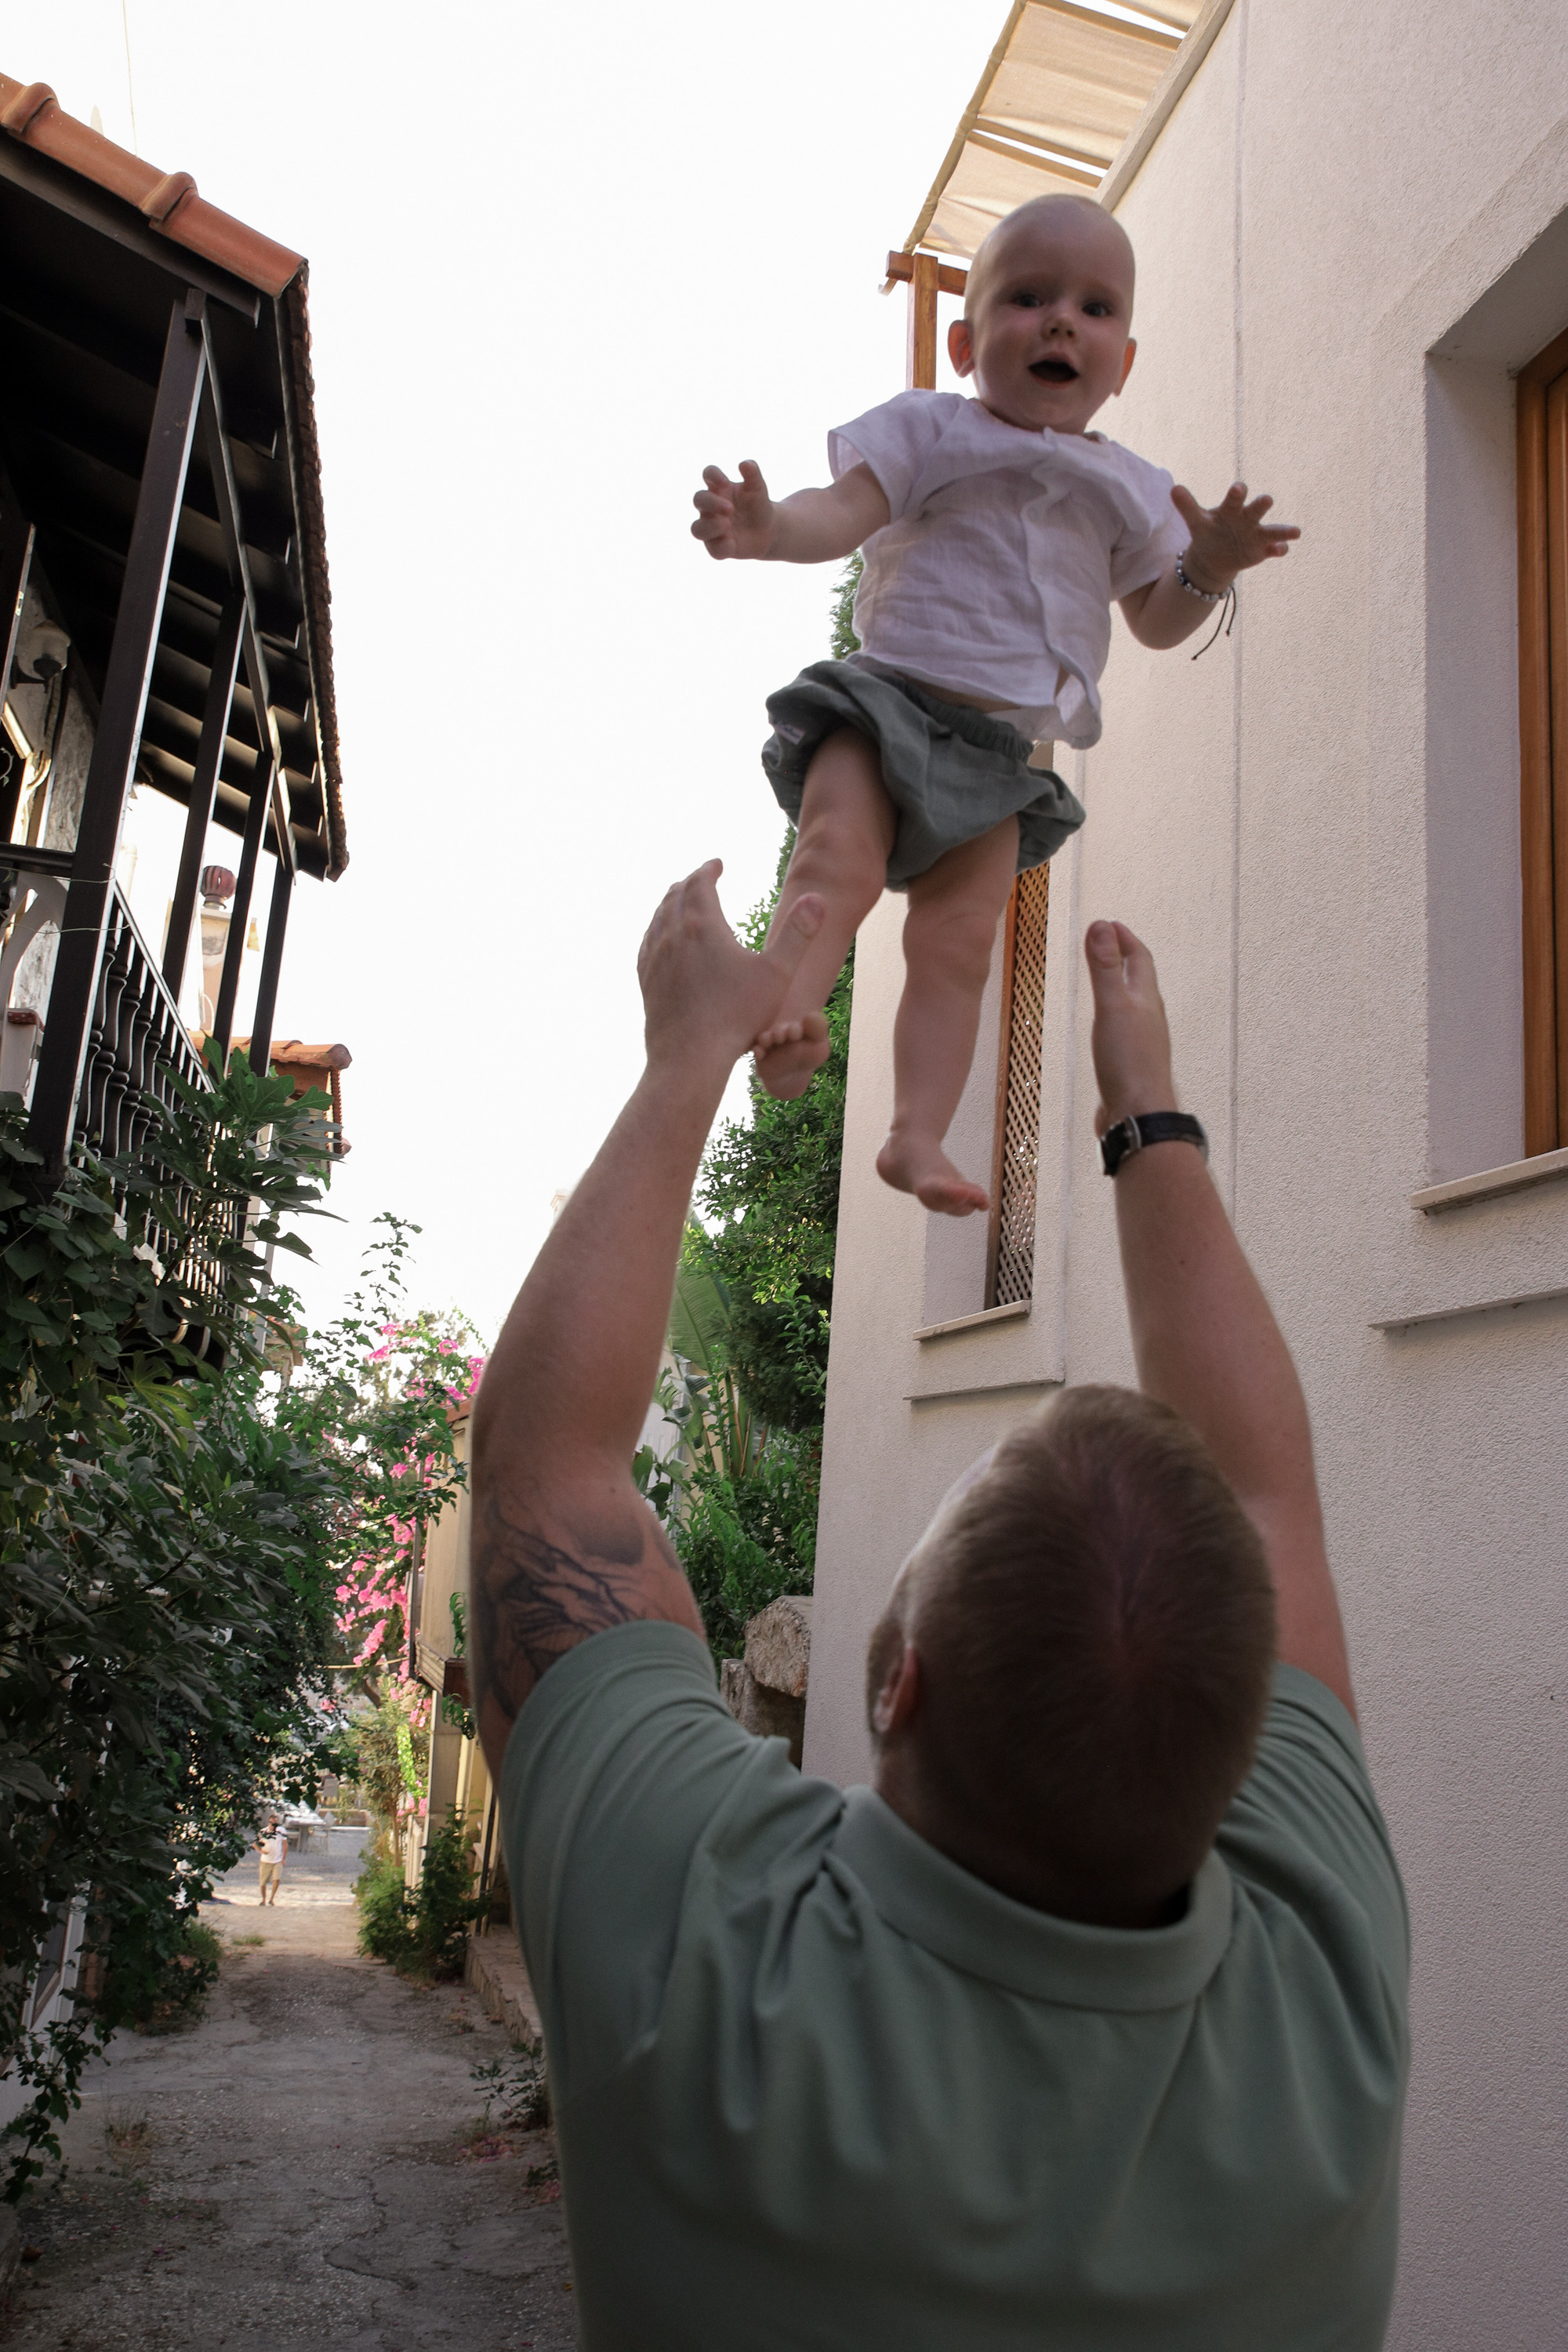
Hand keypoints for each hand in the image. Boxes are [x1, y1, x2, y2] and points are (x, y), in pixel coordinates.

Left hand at [638, 860, 823, 1076]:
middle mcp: (672, 935)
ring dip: (672, 902)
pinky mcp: (646, 979)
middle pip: (675, 894)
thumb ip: (798, 935)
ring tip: (683, 900)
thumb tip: (817, 898)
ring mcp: (654, 958)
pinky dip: (658, 927)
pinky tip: (664, 937)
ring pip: (658, 916)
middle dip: (690, 881)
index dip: (709, 869)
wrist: (690, 1057)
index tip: (718, 864)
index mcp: (702, 926)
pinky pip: (648, 941)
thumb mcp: (777, 974)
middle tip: (702, 877)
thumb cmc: (737, 1017)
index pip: (700, 882)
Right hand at [690, 460, 777, 559]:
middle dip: (712, 503)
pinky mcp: (718, 547)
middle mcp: (710, 508)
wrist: (770, 531)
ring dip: (710, 526)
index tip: (725, 482)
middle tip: (730, 508)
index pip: (708, 474)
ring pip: (697, 529)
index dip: (713, 475)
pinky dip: (721, 546)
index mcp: (718, 488)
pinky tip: (732, 541)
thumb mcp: (758, 489)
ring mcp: (711, 528)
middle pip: (698, 500)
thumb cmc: (758, 506)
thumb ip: (753, 475)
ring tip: (728, 524)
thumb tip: (745, 464)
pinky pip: (713, 549)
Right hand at [1085, 920, 1176, 1135]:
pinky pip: (1124, 1030)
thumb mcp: (1112, 1007)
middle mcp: (1148, 1017)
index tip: (1110, 924)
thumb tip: (1101, 925)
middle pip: (1139, 979)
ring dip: (1120, 986)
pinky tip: (1106, 1028)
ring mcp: (1141, 1041)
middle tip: (1107, 944)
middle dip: (1124, 958)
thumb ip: (1105, 967)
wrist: (1138, 1115)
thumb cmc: (1128, 1062)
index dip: (1125, 938)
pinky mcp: (1130, 1063)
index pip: (1140, 958)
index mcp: (1146, 1000)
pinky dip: (1113, 1016)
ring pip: (1133, 1005)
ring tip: (1105, 980)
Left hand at [1171, 481, 1297, 592]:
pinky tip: (1282, 550)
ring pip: (1273, 530)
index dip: (1237, 493)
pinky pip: (1274, 549)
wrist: (1213, 555)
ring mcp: (1257, 534)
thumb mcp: (1196, 522)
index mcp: (1231, 509)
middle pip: (1256, 509)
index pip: (1234, 498)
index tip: (1238, 488)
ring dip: (1284, 531)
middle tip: (1266, 499)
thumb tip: (1174, 489)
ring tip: (1296, 532)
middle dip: (1260, 505)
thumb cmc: (1207, 532)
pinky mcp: (1263, 550)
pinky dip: (1279, 549)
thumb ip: (1187, 507)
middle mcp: (1247, 518)